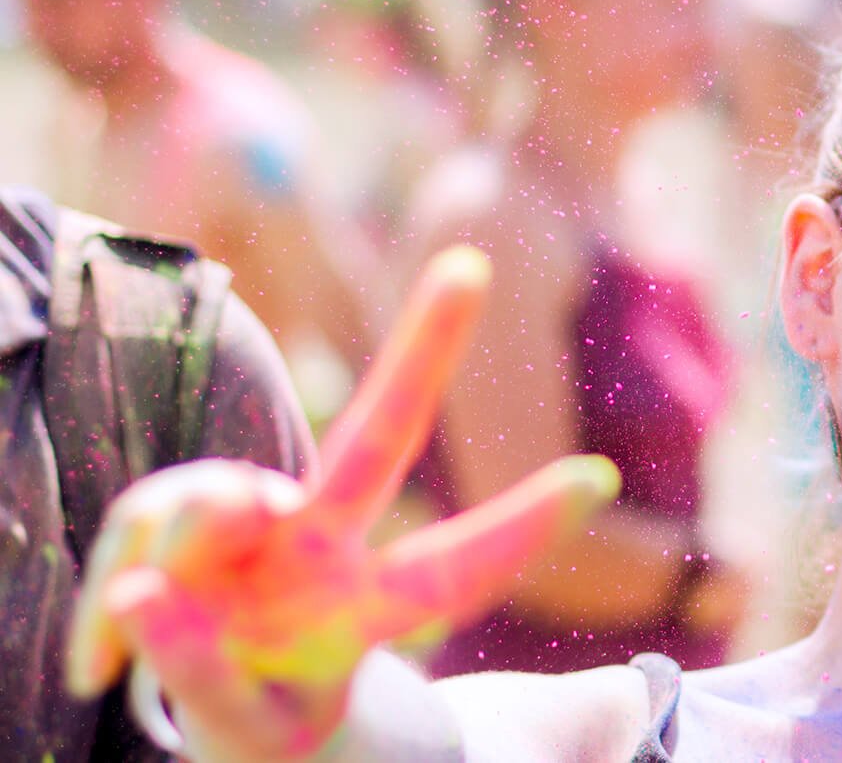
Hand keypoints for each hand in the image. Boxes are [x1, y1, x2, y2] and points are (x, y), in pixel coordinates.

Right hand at [67, 248, 619, 761]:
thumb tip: (141, 592)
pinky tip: (98, 667)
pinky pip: (131, 558)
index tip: (601, 480)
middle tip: (470, 266)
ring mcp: (248, 525)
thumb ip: (212, 682)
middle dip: (423, 353)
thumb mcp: (257, 729)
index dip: (523, 530)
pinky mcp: (165, 528)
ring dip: (169, 600)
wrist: (201, 694)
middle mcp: (320, 541)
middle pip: (376, 439)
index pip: (455, 567)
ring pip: (202, 510)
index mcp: (373, 604)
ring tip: (143, 648)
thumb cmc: (259, 701)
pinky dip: (109, 626)